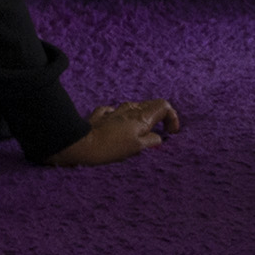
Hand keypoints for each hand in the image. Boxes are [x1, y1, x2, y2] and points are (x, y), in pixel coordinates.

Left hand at [49, 98, 179, 163]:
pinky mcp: (101, 115)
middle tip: (159, 134)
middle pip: (151, 106)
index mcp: (142, 116)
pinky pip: (115, 113)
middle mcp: (130, 110)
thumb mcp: (136, 148)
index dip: (172, 118)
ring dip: (140, 119)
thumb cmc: (110, 148)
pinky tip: (117, 129)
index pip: (164, 106)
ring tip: (138, 135)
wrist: (83, 144)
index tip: (171, 132)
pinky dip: (121, 119)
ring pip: (134, 109)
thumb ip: (151, 141)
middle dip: (158, 118)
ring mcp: (115, 111)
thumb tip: (158, 138)